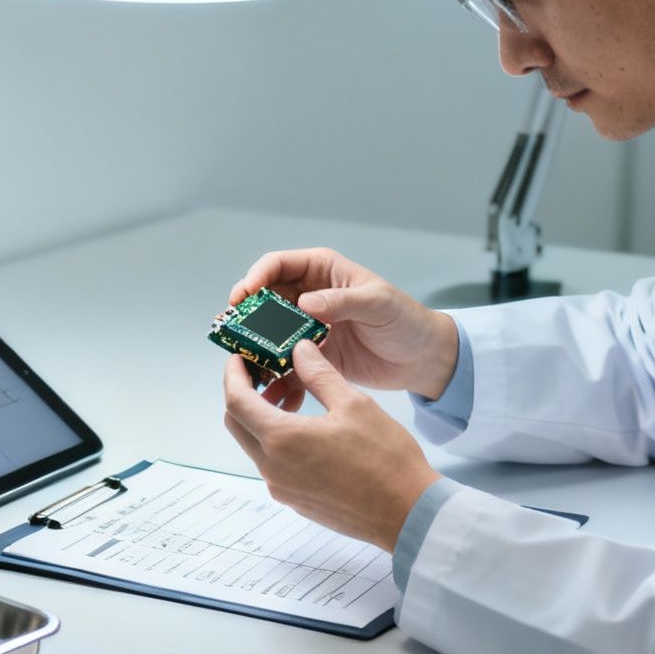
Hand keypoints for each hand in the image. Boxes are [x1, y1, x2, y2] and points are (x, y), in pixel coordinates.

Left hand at [222, 343, 440, 550]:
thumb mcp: (354, 404)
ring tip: (294, 398)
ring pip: (255, 445)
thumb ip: (319, 374)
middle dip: (244, 394)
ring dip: (263, 419)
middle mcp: (273, 468)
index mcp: (283, 439)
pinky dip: (277, 441)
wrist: (406, 513)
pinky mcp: (295, 500)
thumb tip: (299, 350)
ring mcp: (282, 488)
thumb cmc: (386, 461)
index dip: (233, 374)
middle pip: (237, 424)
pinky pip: (273, 465)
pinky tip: (305, 429)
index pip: (236, 401)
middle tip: (264, 374)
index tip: (239, 358)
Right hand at [228, 248, 458, 404]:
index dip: (256, 277)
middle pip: (264, 300)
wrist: (421, 358)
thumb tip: (305, 302)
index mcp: (321, 271)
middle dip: (247, 315)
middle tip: (233, 332)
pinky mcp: (311, 358)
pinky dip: (274, 375)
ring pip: (268, 333)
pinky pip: (283, 364)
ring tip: (244, 362)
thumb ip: (341, 301)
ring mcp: (306, 328)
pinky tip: (269, 388)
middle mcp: (308, 296)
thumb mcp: (377, 303)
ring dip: (255, 347)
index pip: (278, 266)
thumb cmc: (404, 320)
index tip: (244, 296)